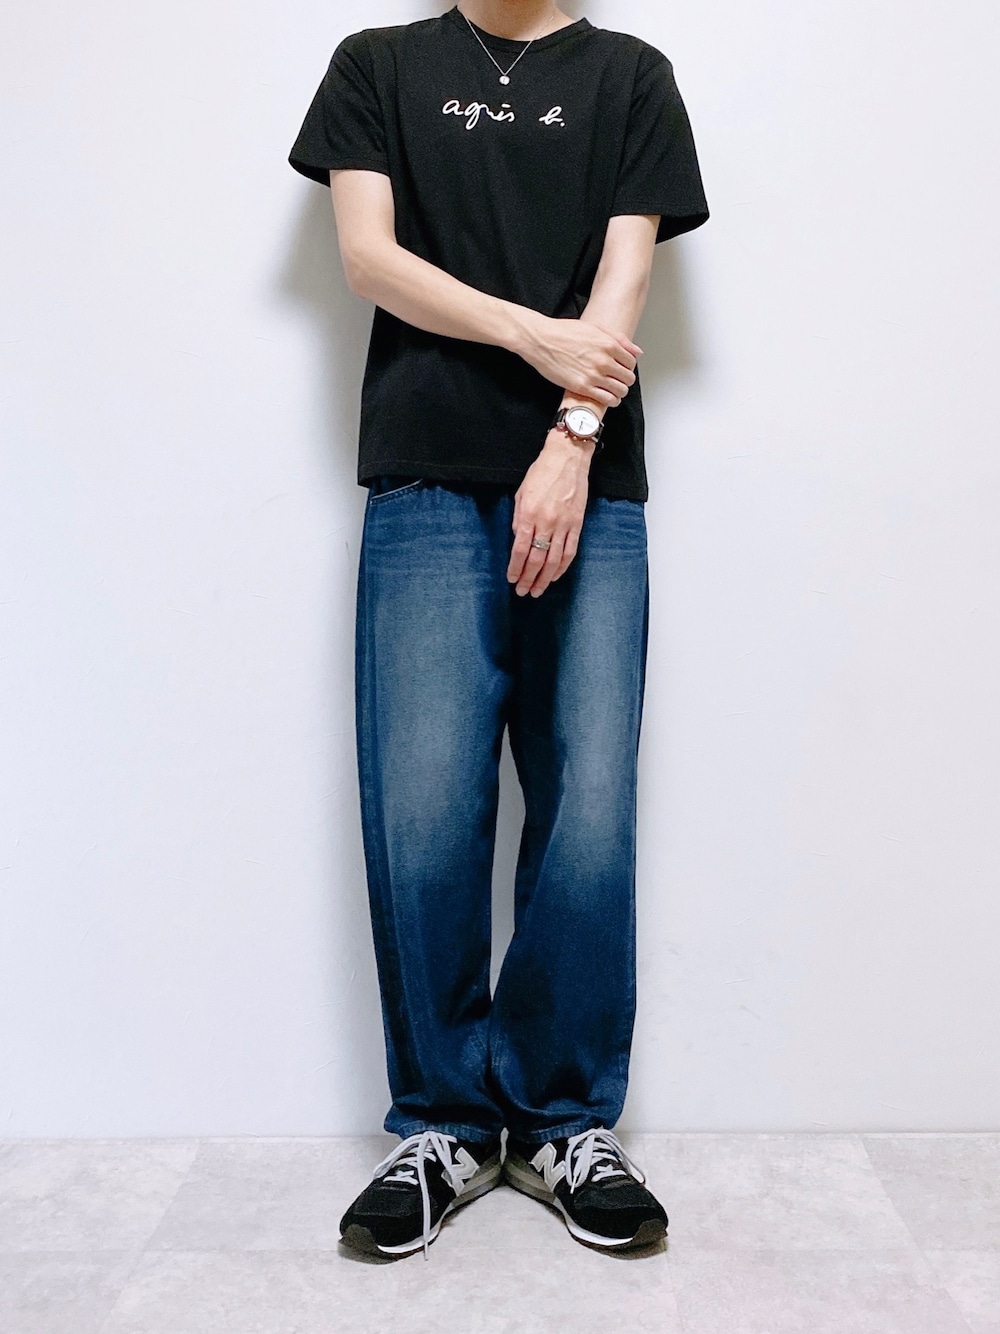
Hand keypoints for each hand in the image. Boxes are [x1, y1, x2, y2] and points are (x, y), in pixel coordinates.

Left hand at [507, 430, 593, 596]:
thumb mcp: (521, 493)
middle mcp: (547, 522)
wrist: (567, 458)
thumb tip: (518, 540)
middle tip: (522, 591)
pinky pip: (570, 551)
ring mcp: (564, 524)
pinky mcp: (577, 524)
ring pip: (554, 560)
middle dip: (528, 578)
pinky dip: (562, 567)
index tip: (511, 579)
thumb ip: (518, 518)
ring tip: (538, 590)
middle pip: (537, 559)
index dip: (515, 567)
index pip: (520, 549)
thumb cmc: (542, 472)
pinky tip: (556, 576)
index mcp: (529, 514)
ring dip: (545, 578)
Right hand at [517, 314, 642, 407]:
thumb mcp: (594, 328)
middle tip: (618, 381)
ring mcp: (593, 375)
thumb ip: (618, 339)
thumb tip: (637, 351)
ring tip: (613, 391)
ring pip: (620, 391)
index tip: (622, 370)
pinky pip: (607, 400)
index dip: (628, 368)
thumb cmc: (563, 332)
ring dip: (619, 393)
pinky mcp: (582, 387)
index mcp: (609, 344)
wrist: (541, 340)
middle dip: (625, 381)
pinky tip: (606, 398)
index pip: (631, 363)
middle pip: (628, 378)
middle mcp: (604, 360)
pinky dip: (610, 401)